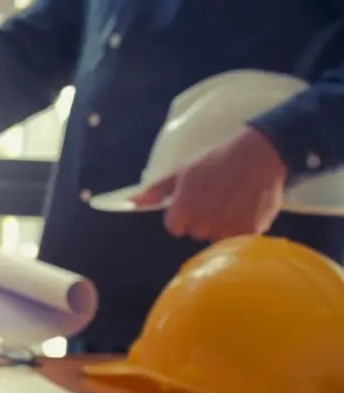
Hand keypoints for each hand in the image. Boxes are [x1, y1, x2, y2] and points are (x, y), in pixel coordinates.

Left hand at [130, 127, 286, 242]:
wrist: (259, 154)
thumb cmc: (216, 160)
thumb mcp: (181, 171)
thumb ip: (157, 191)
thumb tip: (133, 202)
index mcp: (183, 209)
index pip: (174, 227)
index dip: (182, 215)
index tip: (193, 203)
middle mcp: (202, 223)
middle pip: (196, 232)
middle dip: (202, 219)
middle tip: (215, 198)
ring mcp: (226, 229)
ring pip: (217, 236)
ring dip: (222, 224)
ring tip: (232, 201)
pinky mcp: (249, 231)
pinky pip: (239, 238)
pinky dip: (242, 226)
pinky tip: (246, 207)